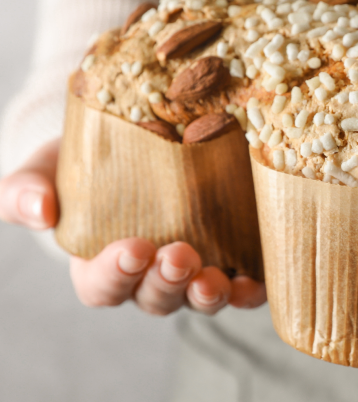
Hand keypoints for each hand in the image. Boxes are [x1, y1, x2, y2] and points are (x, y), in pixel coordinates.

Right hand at [0, 139, 265, 314]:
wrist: (137, 139)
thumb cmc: (89, 160)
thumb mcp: (48, 168)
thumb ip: (27, 189)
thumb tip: (39, 211)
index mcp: (102, 260)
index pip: (103, 284)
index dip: (117, 274)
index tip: (134, 248)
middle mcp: (149, 272)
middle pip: (155, 296)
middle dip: (167, 282)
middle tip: (179, 256)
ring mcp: (190, 265)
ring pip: (197, 296)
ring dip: (207, 293)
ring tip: (214, 278)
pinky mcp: (226, 252)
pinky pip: (238, 284)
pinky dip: (247, 290)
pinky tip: (253, 283)